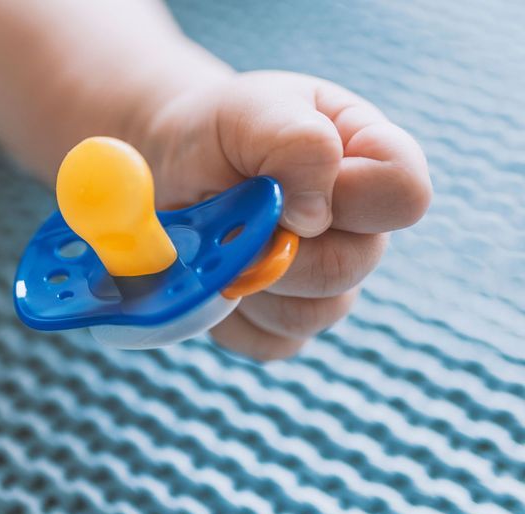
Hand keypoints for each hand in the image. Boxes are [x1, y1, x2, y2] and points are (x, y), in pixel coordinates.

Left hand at [142, 70, 431, 359]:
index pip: (404, 196)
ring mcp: (326, 281)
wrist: (171, 165)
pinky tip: (212, 273)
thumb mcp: (254, 109)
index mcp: (370, 161)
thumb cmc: (220, 129)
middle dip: (278, 243)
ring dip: (250, 280)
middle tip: (229, 212)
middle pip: (351, 266)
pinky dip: (230, 317)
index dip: (347, 195)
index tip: (283, 180)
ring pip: (313, 314)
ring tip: (217, 236)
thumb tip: (315, 216)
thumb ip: (297, 143)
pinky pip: (273, 342)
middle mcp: (360, 227)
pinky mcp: (284, 324)